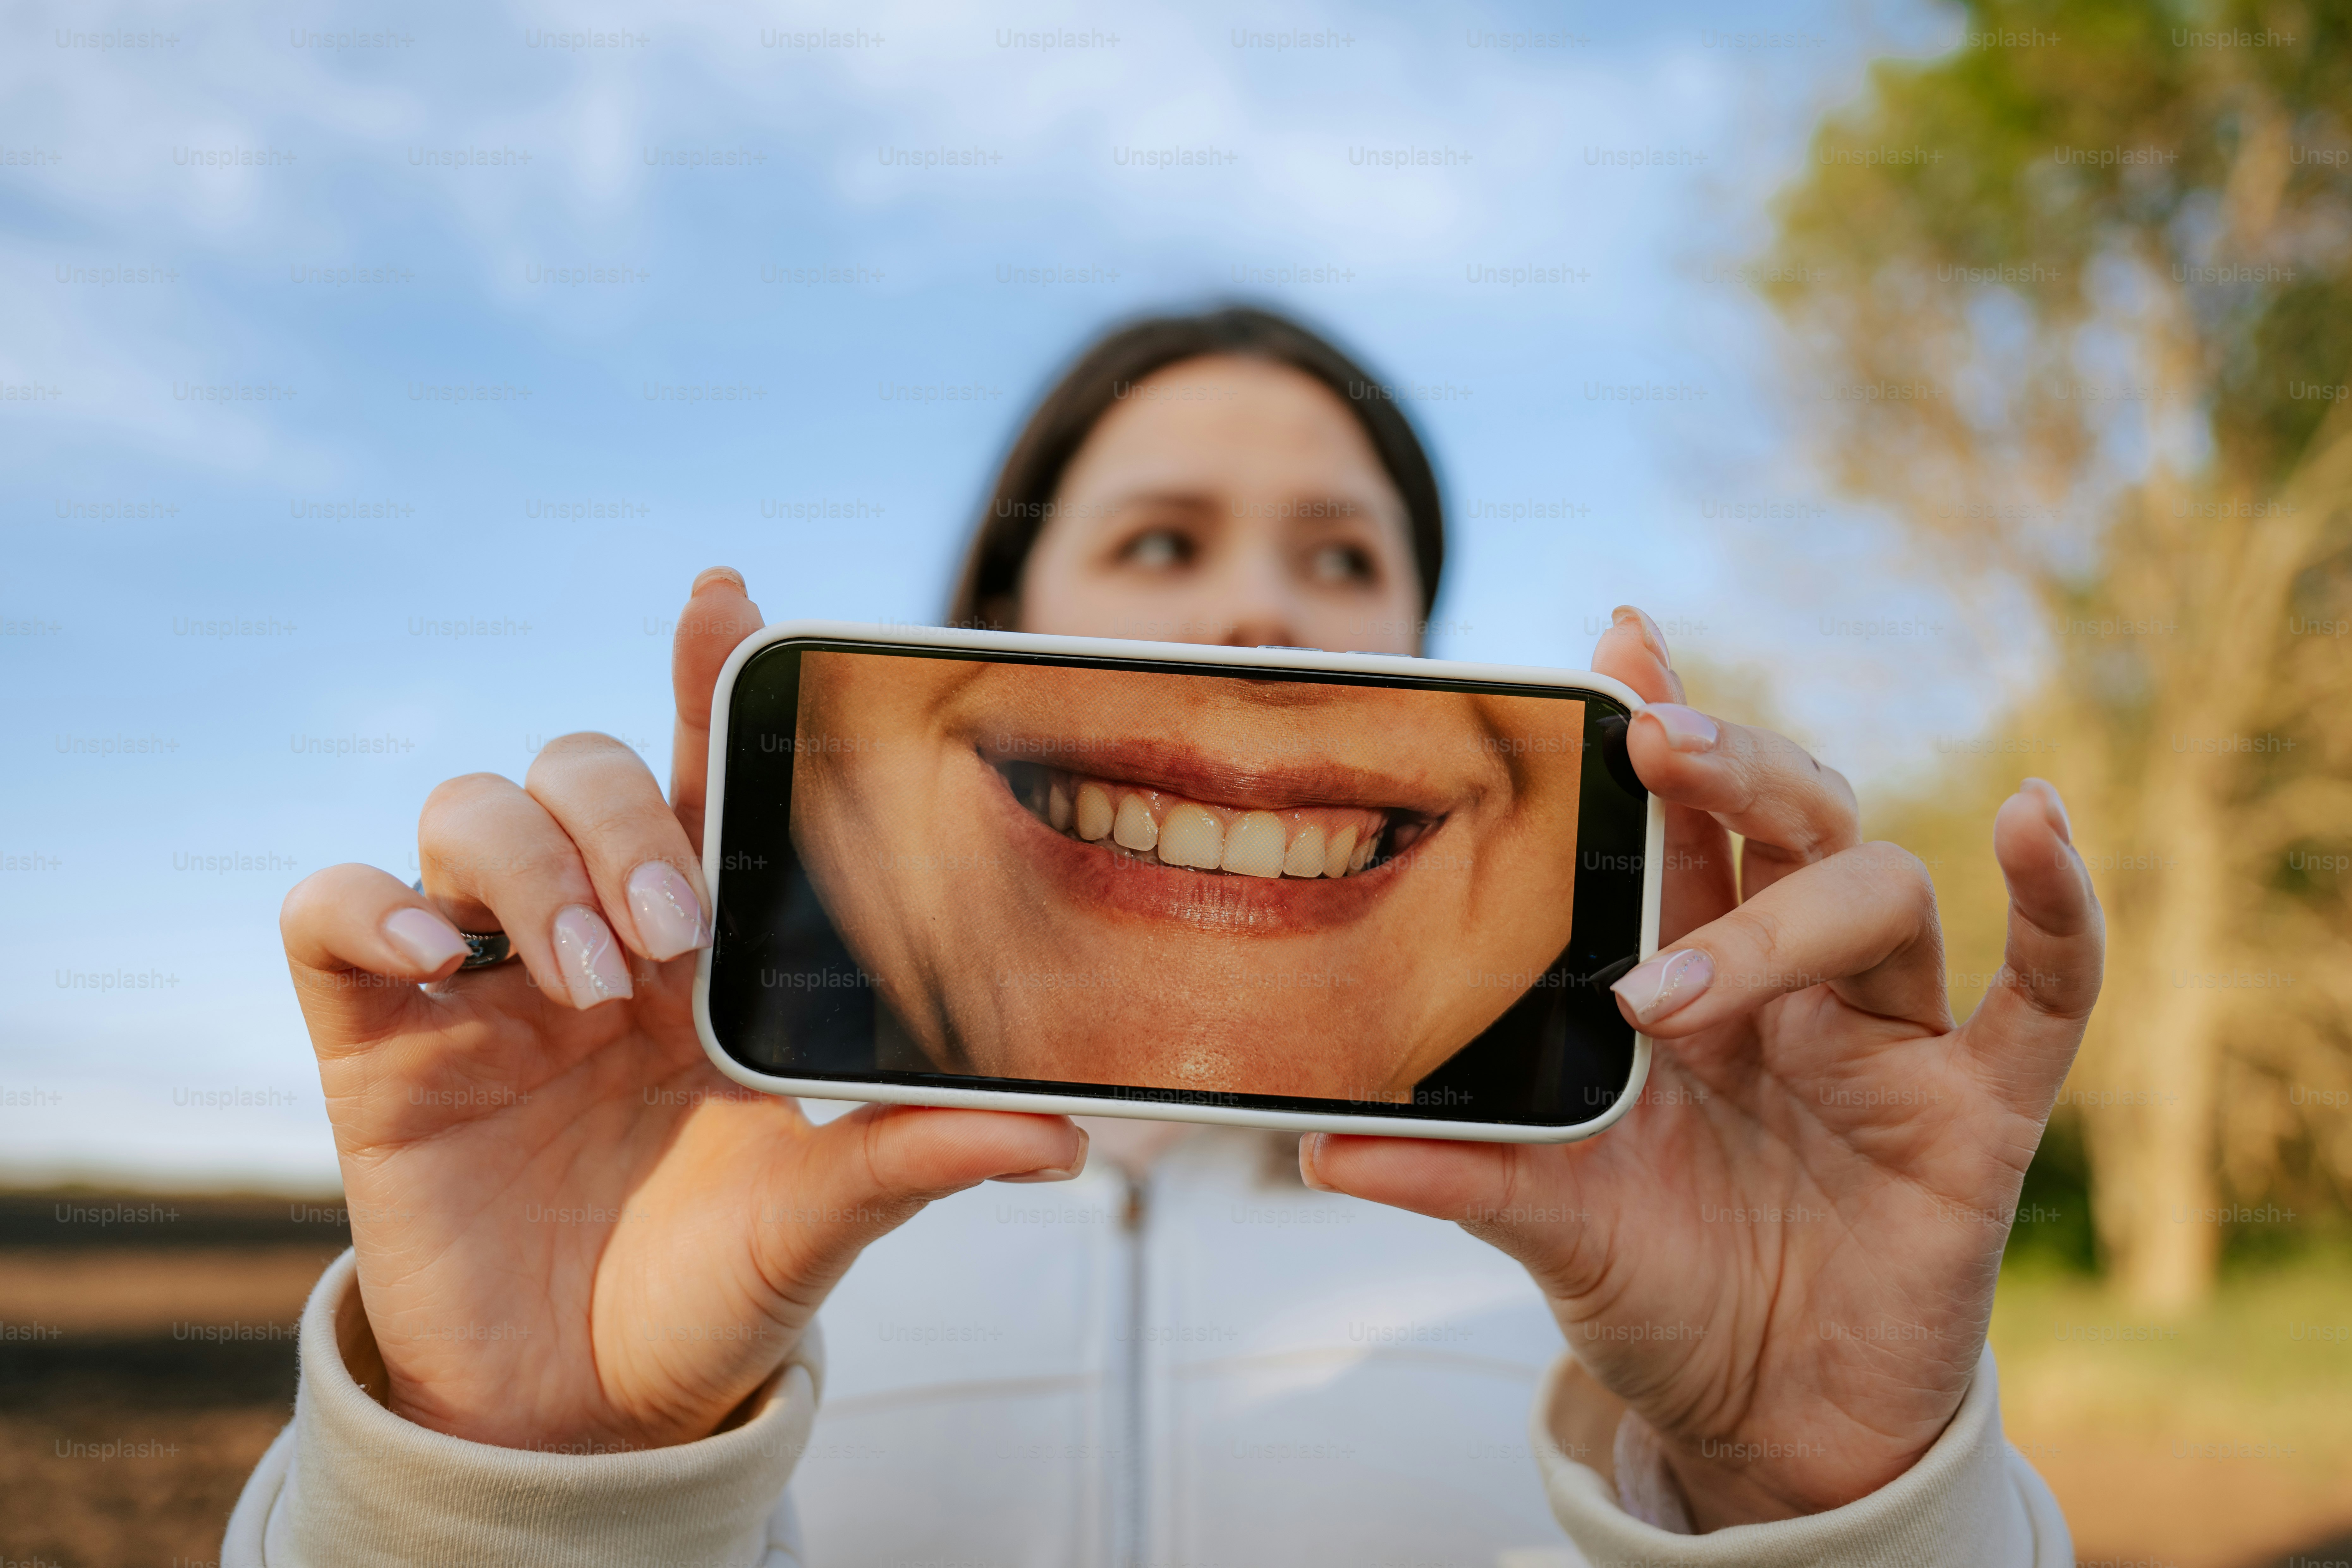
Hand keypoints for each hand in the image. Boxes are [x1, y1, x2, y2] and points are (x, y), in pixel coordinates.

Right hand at [279, 567, 1085, 1450]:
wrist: (591, 1406)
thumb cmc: (707, 1286)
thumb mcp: (821, 1217)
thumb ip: (919, 1152)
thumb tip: (1066, 1132)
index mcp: (696, 951)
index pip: (696, 770)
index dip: (703, 675)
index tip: (729, 599)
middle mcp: (585, 935)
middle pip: (577, 767)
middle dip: (621, 819)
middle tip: (673, 934)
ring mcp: (474, 979)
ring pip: (466, 809)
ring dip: (531, 865)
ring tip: (590, 977)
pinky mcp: (375, 1036)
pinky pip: (327, 908)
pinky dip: (364, 901)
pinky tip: (427, 950)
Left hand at [1301, 605, 2102, 1528]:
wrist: (1760, 1419)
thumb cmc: (1663, 1290)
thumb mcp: (1552, 1221)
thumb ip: (1455, 1169)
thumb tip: (1316, 1143)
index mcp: (1693, 978)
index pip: (1683, 817)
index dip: (1664, 717)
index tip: (1618, 641)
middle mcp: (1795, 983)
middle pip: (1790, 816)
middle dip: (1728, 766)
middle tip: (1654, 740)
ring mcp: (1891, 1038)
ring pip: (1874, 895)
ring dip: (1781, 921)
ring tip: (1673, 994)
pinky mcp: (1975, 1113)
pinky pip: (2048, 993)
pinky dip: (2061, 909)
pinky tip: (2038, 820)